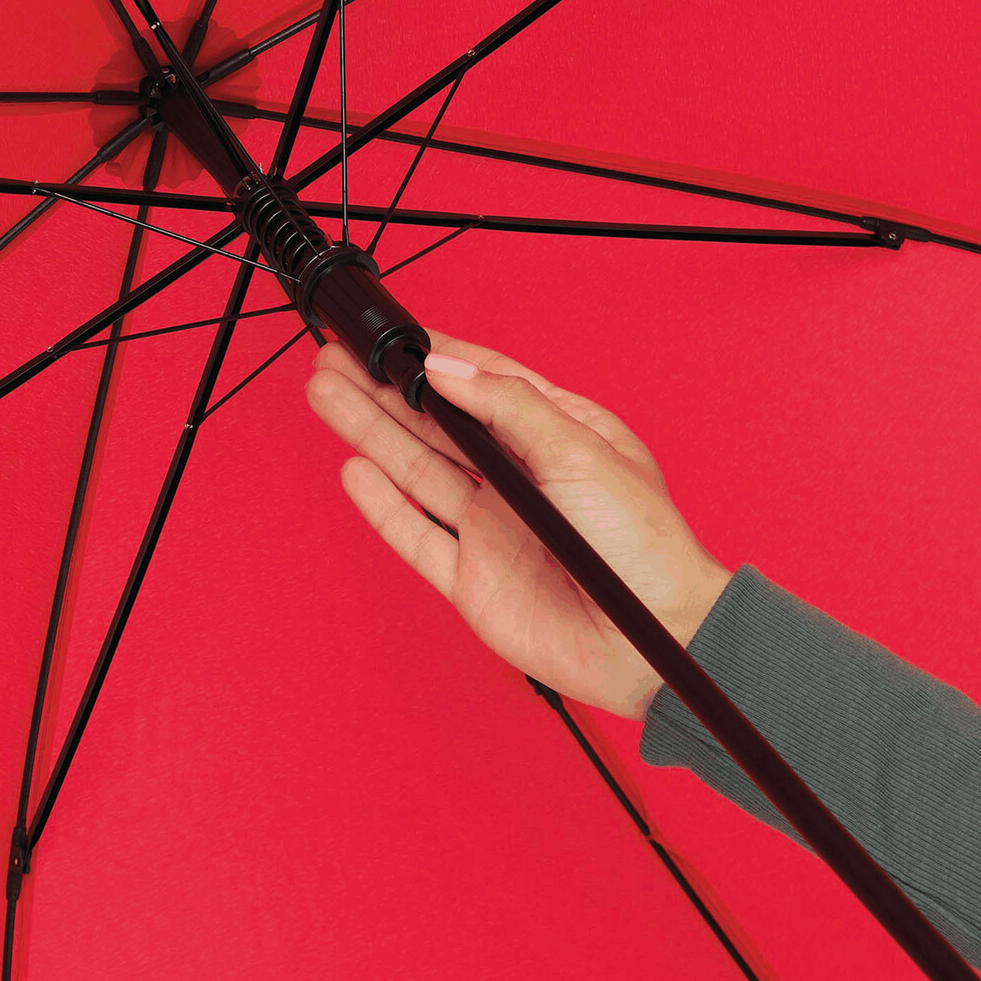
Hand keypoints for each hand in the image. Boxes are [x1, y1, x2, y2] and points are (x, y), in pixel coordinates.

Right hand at [305, 331, 732, 719]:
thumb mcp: (581, 452)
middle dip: (385, 389)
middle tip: (336, 360)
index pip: (483, 384)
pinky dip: (383, 505)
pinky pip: (416, 534)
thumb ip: (510, 407)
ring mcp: (492, 529)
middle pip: (437, 424)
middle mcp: (519, 480)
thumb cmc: (645, 548)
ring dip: (371, 432)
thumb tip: (449, 369)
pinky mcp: (472, 579)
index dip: (435, 358)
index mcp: (556, 437)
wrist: (653, 643)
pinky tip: (356, 471)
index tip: (391, 337)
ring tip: (327, 395)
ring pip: (416, 470)